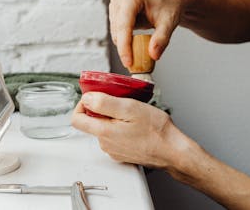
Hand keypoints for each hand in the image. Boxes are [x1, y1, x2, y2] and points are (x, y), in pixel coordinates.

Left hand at [71, 92, 189, 169]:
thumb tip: (87, 98)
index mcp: (103, 132)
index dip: (82, 104)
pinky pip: (114, 136)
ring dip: (112, 117)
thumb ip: (104, 103)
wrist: (173, 151)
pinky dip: (120, 127)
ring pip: (104, 128)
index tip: (94, 96)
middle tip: (118, 101)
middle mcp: (105, 143)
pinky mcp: (122, 153)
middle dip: (101, 109)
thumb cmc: (156, 131)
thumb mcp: (129, 108)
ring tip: (130, 113)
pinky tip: (135, 124)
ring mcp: (113, 150)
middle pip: (90, 122)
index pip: (76, 119)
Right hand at [109, 0, 189, 64]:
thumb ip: (161, 39)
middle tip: (139, 62)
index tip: (128, 62)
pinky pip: (117, 33)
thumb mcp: (169, 22)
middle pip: (118, 31)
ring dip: (126, 44)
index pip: (124, 25)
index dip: (124, 46)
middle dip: (126, 48)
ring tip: (144, 45)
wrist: (171, 0)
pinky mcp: (116, 13)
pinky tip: (138, 40)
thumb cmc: (170, 6)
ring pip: (116, 34)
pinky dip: (126, 41)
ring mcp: (116, 6)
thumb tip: (153, 55)